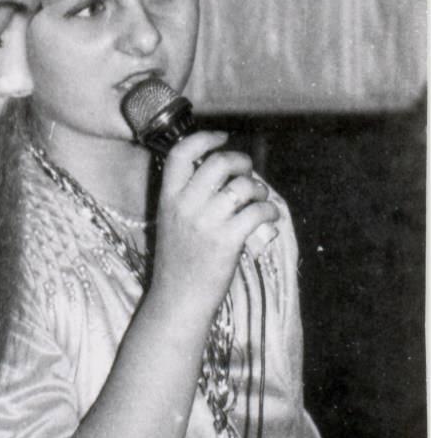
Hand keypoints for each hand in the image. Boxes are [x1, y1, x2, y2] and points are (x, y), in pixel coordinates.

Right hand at [153, 130, 279, 310]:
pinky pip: (258, 211)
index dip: (204, 138)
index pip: (181, 153)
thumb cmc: (178, 263)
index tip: (221, 137)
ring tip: (259, 200)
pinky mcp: (227, 240)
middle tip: (247, 174)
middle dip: (241, 162)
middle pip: (218, 162)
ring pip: (242, 186)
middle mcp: (185, 206)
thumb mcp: (171, 223)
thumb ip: (188, 197)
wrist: (178, 300)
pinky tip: (269, 217)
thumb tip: (223, 172)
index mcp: (168, 199)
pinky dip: (270, 210)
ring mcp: (206, 223)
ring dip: (258, 189)